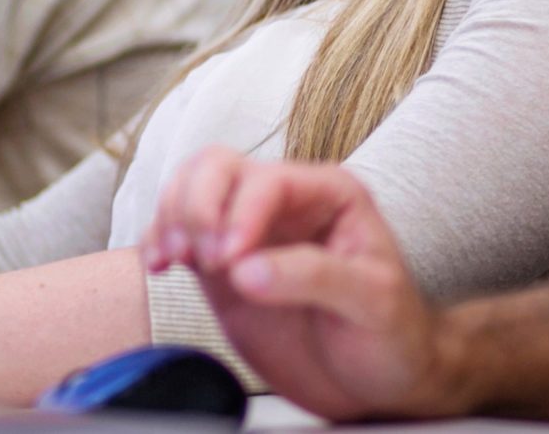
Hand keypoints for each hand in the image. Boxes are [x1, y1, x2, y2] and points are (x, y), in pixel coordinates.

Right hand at [142, 147, 465, 421]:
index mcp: (330, 194)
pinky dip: (157, 240)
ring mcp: (247, 230)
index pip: (269, 181)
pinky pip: (176, 232)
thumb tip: (246, 270)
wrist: (378, 380)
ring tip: (175, 259)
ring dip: (171, 216)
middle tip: (205, 259)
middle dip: (197, 206)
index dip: (241, 214)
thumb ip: (314, 278)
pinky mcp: (221, 265)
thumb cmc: (391, 334)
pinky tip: (159, 265)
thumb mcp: (373, 302)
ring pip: (190, 188)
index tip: (232, 261)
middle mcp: (284, 202)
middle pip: (217, 168)